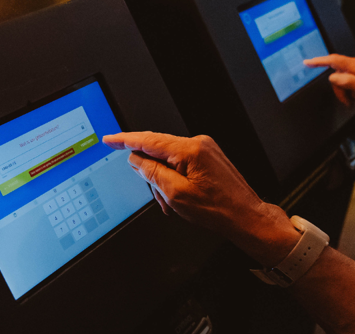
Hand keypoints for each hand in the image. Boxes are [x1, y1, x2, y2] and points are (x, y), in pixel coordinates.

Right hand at [102, 132, 299, 265]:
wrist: (245, 216)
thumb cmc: (219, 209)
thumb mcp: (176, 195)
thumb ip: (152, 173)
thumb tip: (136, 159)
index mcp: (190, 150)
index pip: (148, 140)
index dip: (125, 140)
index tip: (109, 139)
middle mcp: (198, 144)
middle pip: (158, 149)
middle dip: (150, 173)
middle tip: (158, 196)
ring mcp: (205, 149)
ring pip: (168, 159)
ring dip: (164, 181)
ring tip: (172, 203)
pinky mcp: (208, 157)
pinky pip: (181, 163)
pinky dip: (174, 179)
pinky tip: (179, 197)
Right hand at [304, 54, 354, 134]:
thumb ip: (347, 82)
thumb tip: (333, 76)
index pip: (334, 60)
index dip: (319, 61)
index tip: (308, 62)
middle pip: (336, 72)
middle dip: (338, 88)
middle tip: (347, 99)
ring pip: (341, 78)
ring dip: (344, 91)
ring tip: (354, 100)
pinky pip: (347, 81)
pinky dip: (348, 91)